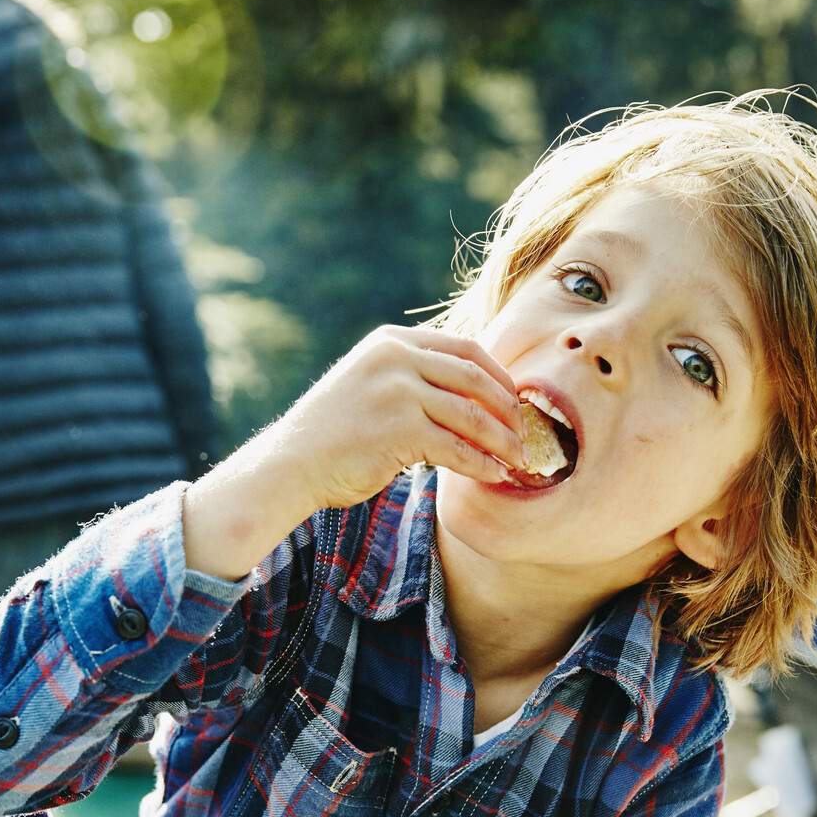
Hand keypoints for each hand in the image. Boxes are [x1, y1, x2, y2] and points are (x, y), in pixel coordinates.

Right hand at [273, 324, 524, 510]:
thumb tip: (471, 391)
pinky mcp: (399, 429)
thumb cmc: (333, 432)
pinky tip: (494, 475)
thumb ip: (411, 376)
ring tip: (517, 458)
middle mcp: (396, 358)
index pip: (464, 348)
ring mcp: (398, 392)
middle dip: (508, 408)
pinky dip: (481, 464)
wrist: (290, 464)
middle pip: (474, 377)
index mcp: (392, 341)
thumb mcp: (370, 383)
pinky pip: (456, 448)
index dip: (499, 375)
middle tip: (525, 432)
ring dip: (502, 440)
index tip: (515, 400)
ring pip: (471, 415)